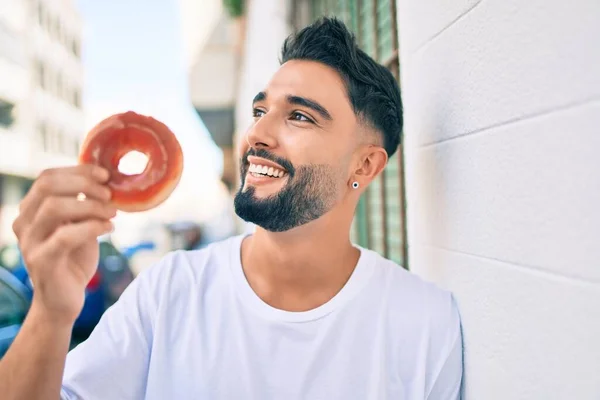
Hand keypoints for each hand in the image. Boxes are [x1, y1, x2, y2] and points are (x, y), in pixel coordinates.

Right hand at [12, 165, 115, 324]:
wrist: (63, 300)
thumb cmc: (74, 258)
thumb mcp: (80, 224)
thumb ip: (84, 203)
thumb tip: (106, 179)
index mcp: (32, 209)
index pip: (47, 176)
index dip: (78, 170)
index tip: (105, 175)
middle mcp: (24, 222)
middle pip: (48, 186)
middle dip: (84, 184)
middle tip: (109, 194)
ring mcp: (29, 242)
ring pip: (54, 207)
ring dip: (90, 206)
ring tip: (112, 214)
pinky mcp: (41, 261)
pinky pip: (65, 236)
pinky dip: (92, 227)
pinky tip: (109, 229)